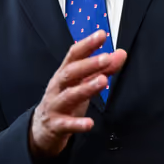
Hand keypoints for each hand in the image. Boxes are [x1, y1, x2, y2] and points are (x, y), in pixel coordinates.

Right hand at [29, 31, 125, 160]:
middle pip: (70, 72)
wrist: (41, 128)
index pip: (74, 55)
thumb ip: (102, 69)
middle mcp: (58, 87)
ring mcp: (55, 105)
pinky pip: (67, 124)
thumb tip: (121, 53)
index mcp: (65, 74)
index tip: (101, 34)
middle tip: (105, 58)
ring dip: (86, 88)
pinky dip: (77, 124)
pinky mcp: (56, 125)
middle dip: (88, 64)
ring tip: (103, 81)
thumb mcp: (83, 82)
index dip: (87, 44)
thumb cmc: (65, 100)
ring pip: (69, 95)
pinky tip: (89, 123)